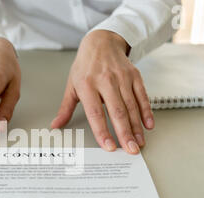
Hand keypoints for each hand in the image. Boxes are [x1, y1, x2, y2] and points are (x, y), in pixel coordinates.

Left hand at [51, 30, 153, 153]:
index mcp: (87, 85)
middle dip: (125, 133)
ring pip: (131, 106)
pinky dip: (146, 112)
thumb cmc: (85, 66)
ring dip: (136, 127)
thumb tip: (56, 125)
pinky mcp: (134, 76)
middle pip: (117, 112)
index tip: (109, 147)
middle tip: (130, 150)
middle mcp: (106, 81)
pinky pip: (142, 96)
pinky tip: (148, 125)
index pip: (95, 113)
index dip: (103, 131)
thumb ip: (65, 108)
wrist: (101, 42)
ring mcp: (122, 78)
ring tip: (138, 143)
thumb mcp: (72, 85)